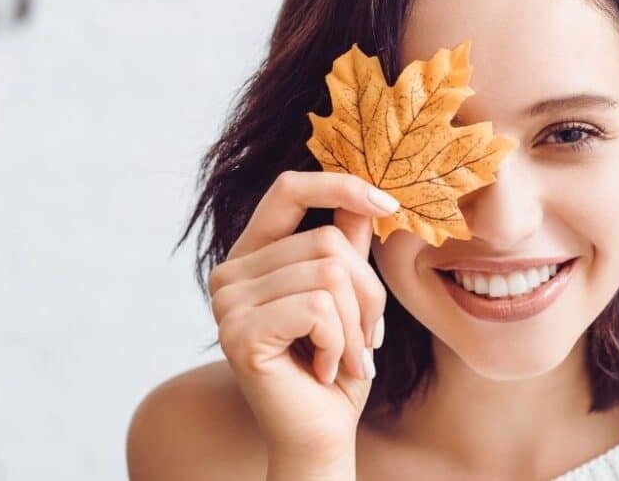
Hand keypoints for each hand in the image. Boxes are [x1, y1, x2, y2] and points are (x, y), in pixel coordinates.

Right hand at [208, 170, 398, 467]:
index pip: (288, 189)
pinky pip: (319, 309)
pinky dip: (340, 342)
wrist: (320, 433)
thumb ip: (348, 245)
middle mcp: (230, 274)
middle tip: (368, 338)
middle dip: (367, 293)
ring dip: (356, 324)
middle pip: (327, 241)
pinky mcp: (240, 334)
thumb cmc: (336, 365)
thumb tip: (365, 194)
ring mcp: (228, 304)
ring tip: (346, 358)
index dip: (340, 185)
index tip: (389, 203)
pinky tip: (326, 369)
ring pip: (328, 275)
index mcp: (253, 255)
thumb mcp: (349, 296)